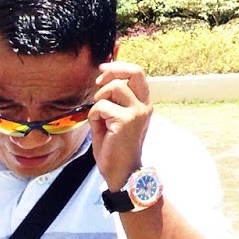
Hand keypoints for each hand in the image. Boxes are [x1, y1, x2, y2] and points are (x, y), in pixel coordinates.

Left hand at [89, 62, 152, 190]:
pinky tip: (98, 126)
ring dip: (99, 98)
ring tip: (98, 114)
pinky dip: (94, 115)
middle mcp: (144, 105)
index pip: (137, 73)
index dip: (119, 67)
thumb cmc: (115, 147)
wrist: (121, 172)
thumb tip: (102, 80)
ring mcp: (137, 112)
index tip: (103, 70)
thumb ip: (112, 100)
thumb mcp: (115, 118)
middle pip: (134, 72)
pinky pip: (102, 106)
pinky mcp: (125, 121)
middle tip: (98, 81)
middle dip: (113, 71)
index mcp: (143, 103)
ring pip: (114, 88)